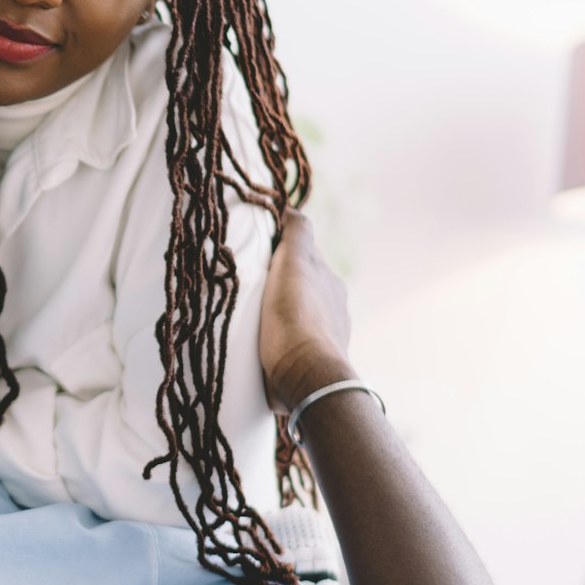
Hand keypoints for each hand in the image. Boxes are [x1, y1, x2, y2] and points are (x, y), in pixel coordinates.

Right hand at [258, 210, 355, 412]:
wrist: (304, 375)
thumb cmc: (296, 316)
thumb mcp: (296, 263)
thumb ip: (298, 234)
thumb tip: (292, 210)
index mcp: (330, 283)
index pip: (306, 258)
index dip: (284, 253)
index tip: (258, 254)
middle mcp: (333, 310)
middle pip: (303, 289)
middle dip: (282, 286)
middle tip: (250, 287)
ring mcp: (325, 340)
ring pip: (298, 319)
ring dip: (280, 316)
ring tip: (251, 319)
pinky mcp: (309, 366)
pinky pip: (292, 346)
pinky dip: (279, 342)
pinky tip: (262, 346)